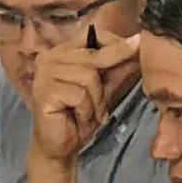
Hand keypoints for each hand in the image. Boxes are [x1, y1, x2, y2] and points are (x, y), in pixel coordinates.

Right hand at [30, 35, 141, 161]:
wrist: (61, 146)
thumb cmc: (80, 116)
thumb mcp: (104, 89)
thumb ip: (117, 68)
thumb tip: (138, 45)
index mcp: (62, 52)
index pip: (92, 35)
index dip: (116, 43)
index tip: (137, 45)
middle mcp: (49, 58)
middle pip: (93, 55)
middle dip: (105, 80)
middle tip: (104, 103)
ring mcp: (43, 74)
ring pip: (88, 76)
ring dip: (95, 100)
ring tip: (87, 113)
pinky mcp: (43, 91)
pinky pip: (78, 94)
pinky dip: (85, 110)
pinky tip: (77, 117)